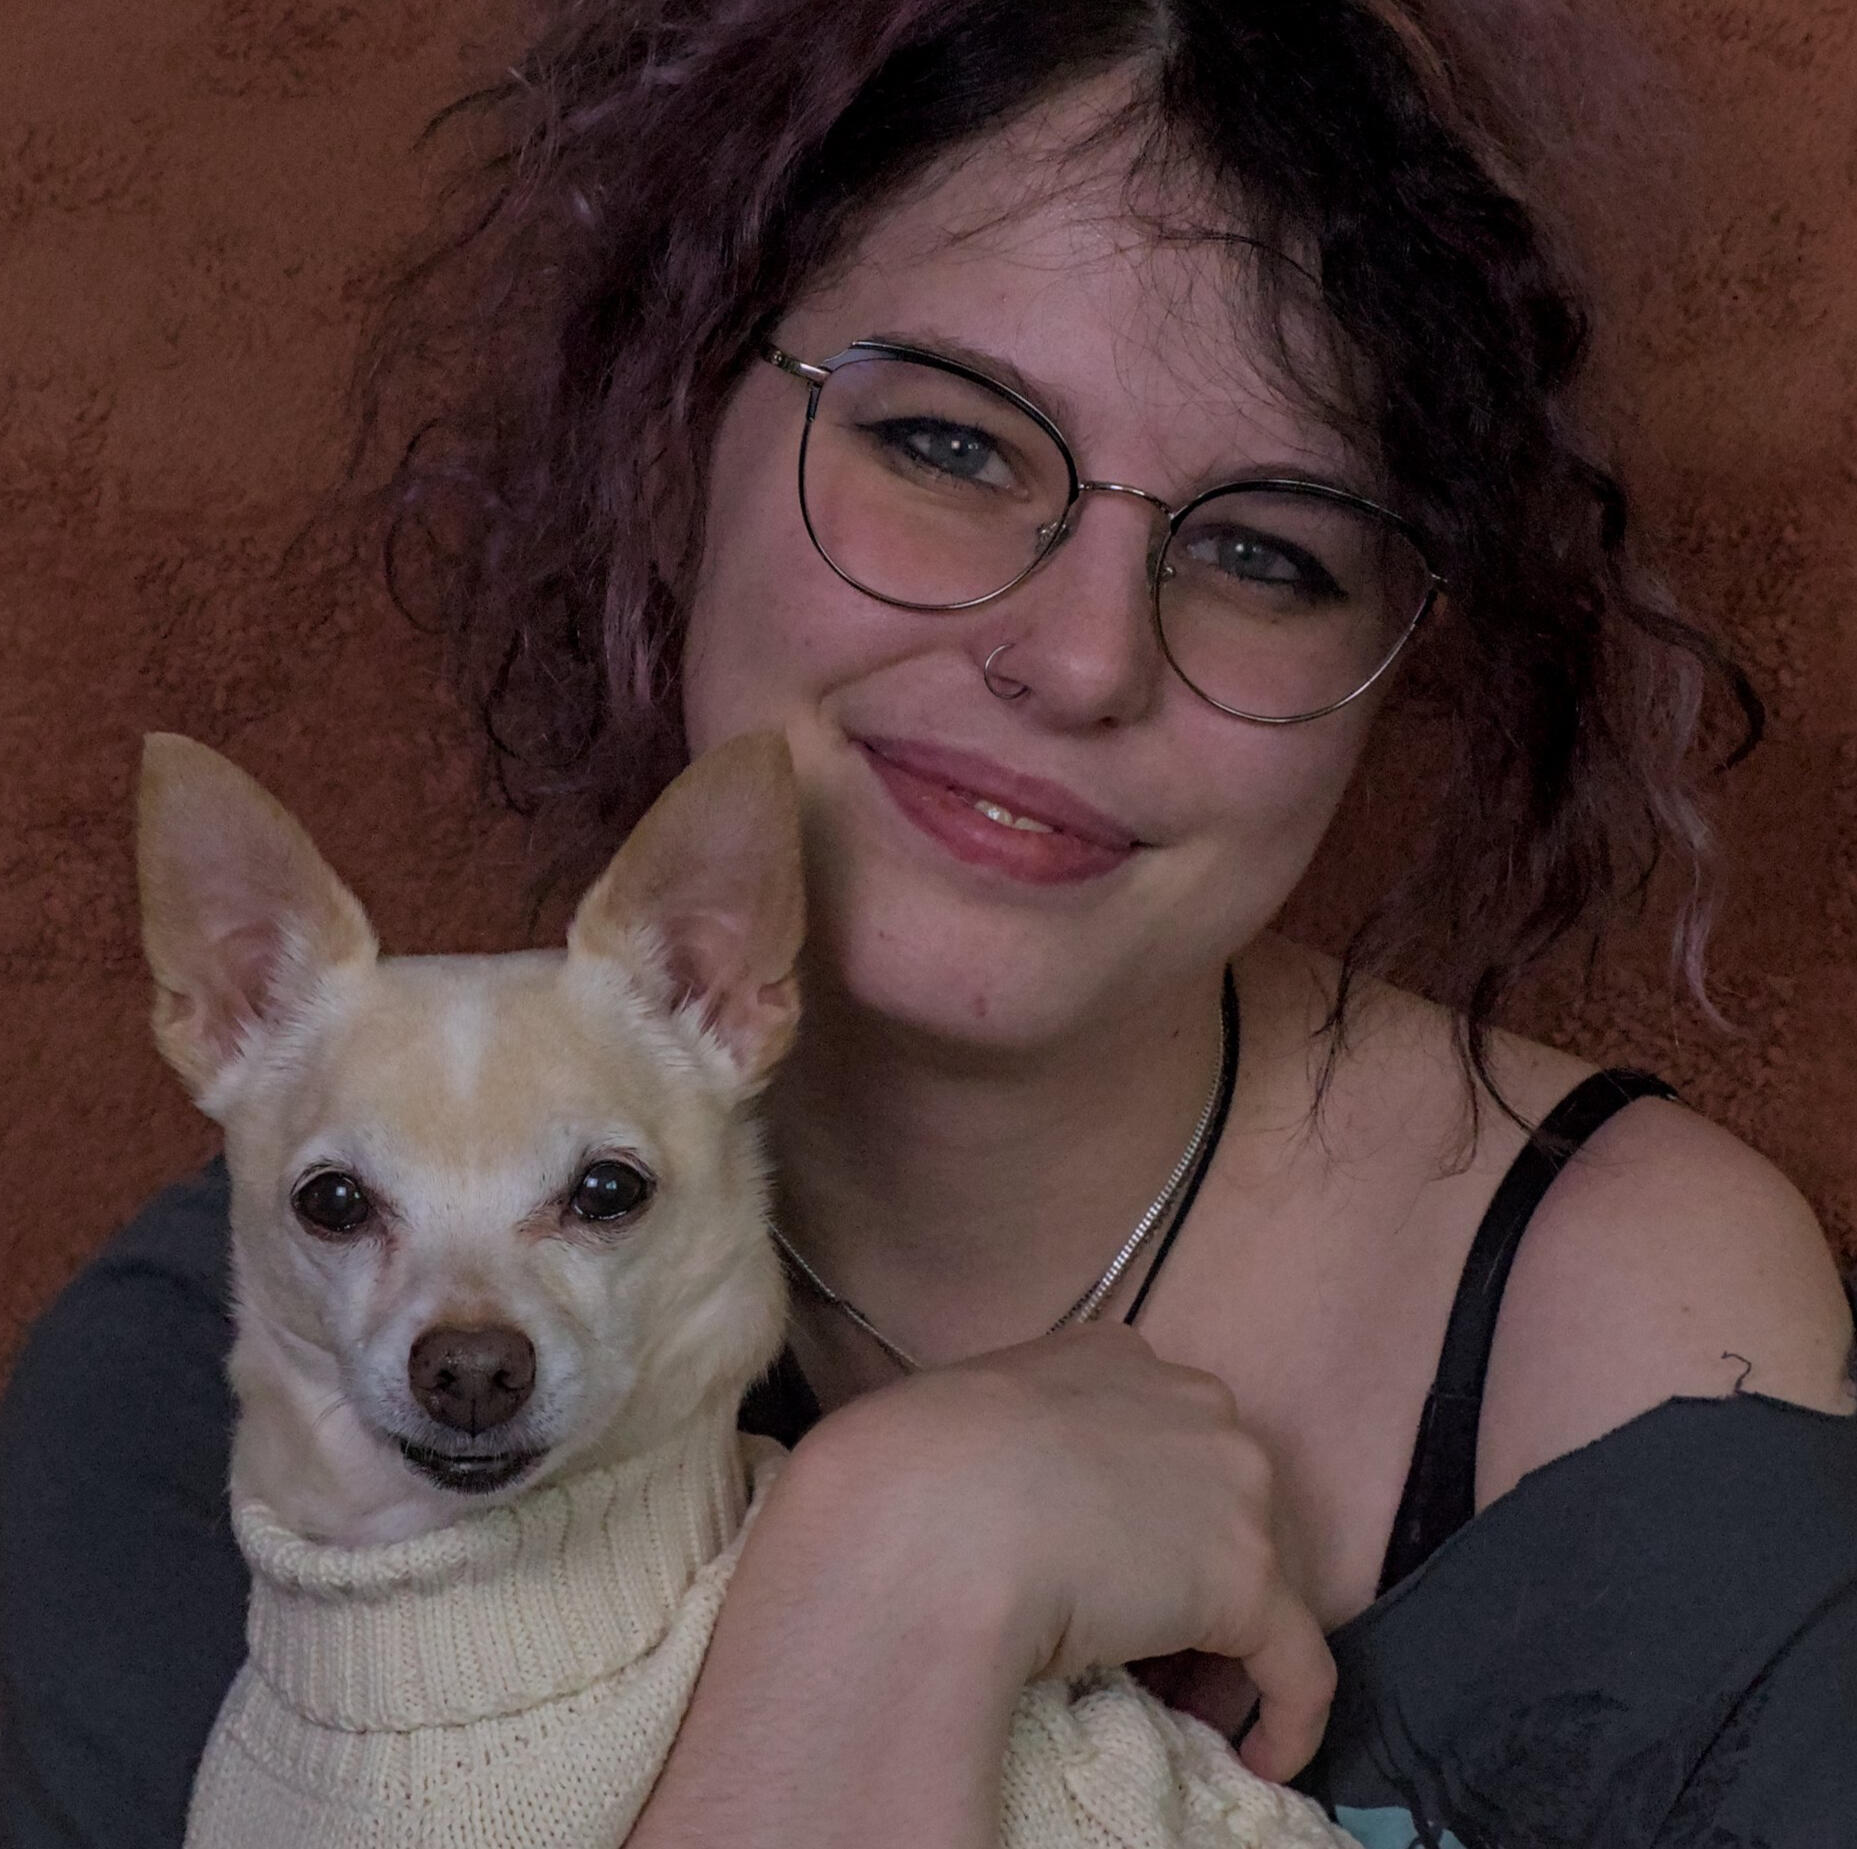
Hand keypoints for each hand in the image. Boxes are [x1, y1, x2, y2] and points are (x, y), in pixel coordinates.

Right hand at [792, 1321, 1334, 1780]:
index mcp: (1116, 1356)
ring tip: (1180, 1698)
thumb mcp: (966, 1419)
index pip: (1164, 1439)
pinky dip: (1290, 1712)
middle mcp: (1192, 1402)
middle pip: (1226, 1501)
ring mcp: (1231, 1483)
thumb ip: (1014, 1443)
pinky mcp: (1248, 1579)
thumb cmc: (915, 1465)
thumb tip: (1001, 1502)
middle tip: (1148, 1643)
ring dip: (1227, 1638)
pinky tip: (1263, 1755)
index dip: (1150, 1513)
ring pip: (1263, 1575)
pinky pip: (1300, 1660)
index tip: (1118, 1570)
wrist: (936, 1514)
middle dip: (1195, 1573)